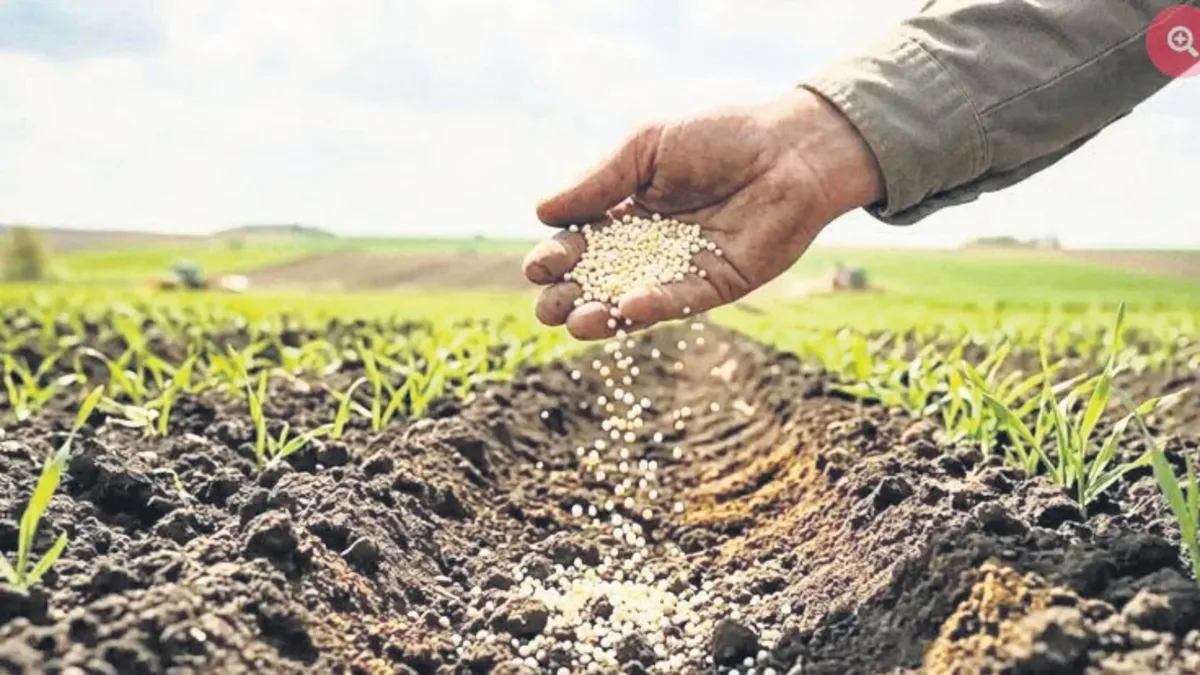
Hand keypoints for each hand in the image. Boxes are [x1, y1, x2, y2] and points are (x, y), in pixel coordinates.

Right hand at [522, 88, 884, 339]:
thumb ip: (599, 181)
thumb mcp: (646, 148)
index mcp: (628, 211)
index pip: (581, 242)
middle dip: (570, 296)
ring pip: (634, 300)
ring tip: (575, 323)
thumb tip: (541, 211)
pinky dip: (654, 306)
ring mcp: (683, 270)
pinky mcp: (718, 285)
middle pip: (600, 280)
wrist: (790, 148)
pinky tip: (627, 308)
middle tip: (546, 309)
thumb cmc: (719, 137)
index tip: (536, 267)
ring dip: (603, 315)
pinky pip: (680, 301)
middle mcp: (651, 247)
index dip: (557, 256)